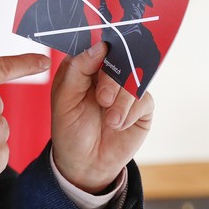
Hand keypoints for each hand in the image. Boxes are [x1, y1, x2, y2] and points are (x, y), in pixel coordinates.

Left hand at [50, 42, 153, 192]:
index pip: (95, 45)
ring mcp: (125, 88)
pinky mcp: (141, 105)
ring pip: (134, 78)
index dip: (101, 45)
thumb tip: (99, 46)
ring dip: (121, 102)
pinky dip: (129, 113)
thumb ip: (78, 71)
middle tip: (102, 100)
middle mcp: (106, 73)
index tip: (104, 49)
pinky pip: (143, 99)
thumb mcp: (64, 100)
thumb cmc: (69, 129)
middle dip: (112, 80)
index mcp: (83, 67)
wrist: (85, 163)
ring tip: (110, 121)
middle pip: (119, 59)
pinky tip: (118, 125)